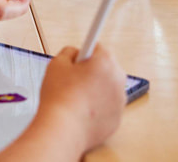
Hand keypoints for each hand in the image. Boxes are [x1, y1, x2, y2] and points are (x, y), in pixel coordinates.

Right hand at [0, 45, 125, 160]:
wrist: (64, 129)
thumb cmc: (60, 97)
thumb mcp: (57, 63)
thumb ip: (69, 52)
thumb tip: (76, 54)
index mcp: (105, 61)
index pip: (97, 47)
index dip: (84, 53)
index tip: (79, 58)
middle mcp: (118, 79)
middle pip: (106, 68)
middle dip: (92, 71)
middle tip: (73, 80)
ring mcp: (120, 101)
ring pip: (107, 88)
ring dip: (96, 90)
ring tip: (75, 98)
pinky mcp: (117, 119)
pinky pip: (107, 107)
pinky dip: (97, 108)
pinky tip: (81, 111)